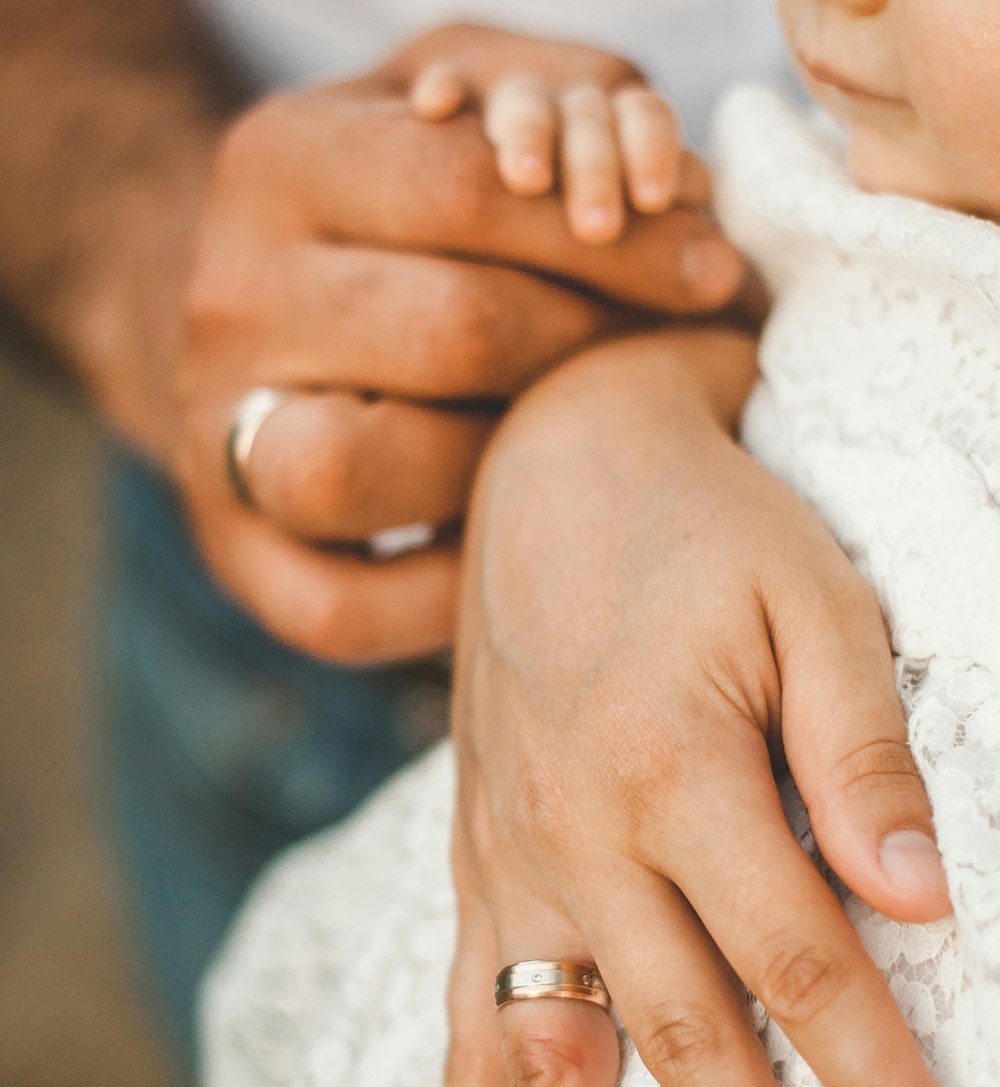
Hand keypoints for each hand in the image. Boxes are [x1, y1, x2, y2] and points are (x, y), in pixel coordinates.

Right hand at [177, 24, 742, 663]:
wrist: (257, 320)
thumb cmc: (392, 212)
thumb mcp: (454, 108)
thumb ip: (552, 96)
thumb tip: (667, 175)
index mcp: (280, 164)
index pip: (467, 190)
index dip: (617, 233)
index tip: (713, 267)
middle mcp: (230, 299)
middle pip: (450, 331)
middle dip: (598, 347)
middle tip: (688, 359)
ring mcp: (218, 437)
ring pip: (374, 468)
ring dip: (509, 465)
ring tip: (584, 446)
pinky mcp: (241, 559)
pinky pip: (347, 607)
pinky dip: (445, 597)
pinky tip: (509, 544)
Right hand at [413, 330, 969, 1086]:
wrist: (555, 467)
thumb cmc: (705, 531)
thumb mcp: (812, 606)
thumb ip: (860, 755)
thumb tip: (922, 902)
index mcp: (674, 767)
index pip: (797, 961)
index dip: (874, 1083)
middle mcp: (576, 832)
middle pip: (673, 1035)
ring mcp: (511, 856)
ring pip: (546, 1051)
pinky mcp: (474, 861)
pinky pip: (461, 1011)